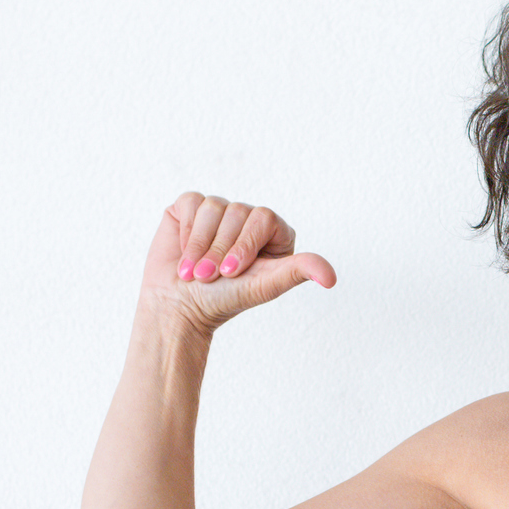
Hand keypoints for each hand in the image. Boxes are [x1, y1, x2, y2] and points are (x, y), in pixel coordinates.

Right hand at [139, 191, 337, 332]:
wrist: (178, 306)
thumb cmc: (224, 299)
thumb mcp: (265, 286)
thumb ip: (298, 273)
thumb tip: (331, 278)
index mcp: (273, 234)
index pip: (264, 218)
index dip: (245, 244)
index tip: (232, 273)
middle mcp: (248, 218)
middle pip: (237, 211)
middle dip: (219, 250)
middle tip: (209, 277)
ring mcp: (220, 211)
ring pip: (212, 206)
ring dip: (199, 244)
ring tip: (195, 271)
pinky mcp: (191, 208)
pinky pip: (191, 202)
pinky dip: (185, 230)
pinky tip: (184, 252)